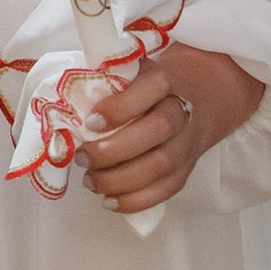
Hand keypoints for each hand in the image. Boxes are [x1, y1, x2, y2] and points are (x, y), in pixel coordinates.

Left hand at [76, 40, 262, 214]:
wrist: (206, 93)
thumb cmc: (156, 83)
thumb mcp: (136, 69)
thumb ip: (108, 80)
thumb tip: (65, 101)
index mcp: (166, 80)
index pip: (151, 88)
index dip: (121, 107)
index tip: (91, 121)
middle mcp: (182, 111)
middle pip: (156, 131)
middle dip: (113, 150)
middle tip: (82, 157)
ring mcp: (188, 142)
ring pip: (161, 165)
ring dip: (120, 179)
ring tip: (90, 180)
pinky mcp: (188, 167)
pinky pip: (168, 189)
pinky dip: (137, 200)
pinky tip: (109, 200)